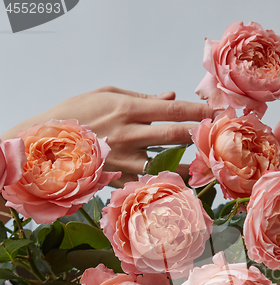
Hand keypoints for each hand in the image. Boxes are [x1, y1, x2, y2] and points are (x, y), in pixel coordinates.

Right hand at [1, 86, 215, 186]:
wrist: (46, 146)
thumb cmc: (76, 115)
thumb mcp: (106, 95)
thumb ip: (141, 98)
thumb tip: (170, 97)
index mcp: (128, 110)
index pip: (173, 111)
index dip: (199, 112)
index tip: (218, 113)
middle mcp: (131, 136)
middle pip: (176, 136)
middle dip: (202, 135)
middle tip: (220, 136)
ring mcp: (127, 160)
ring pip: (169, 163)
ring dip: (192, 163)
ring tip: (209, 164)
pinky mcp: (122, 179)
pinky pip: (152, 179)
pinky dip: (169, 179)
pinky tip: (184, 181)